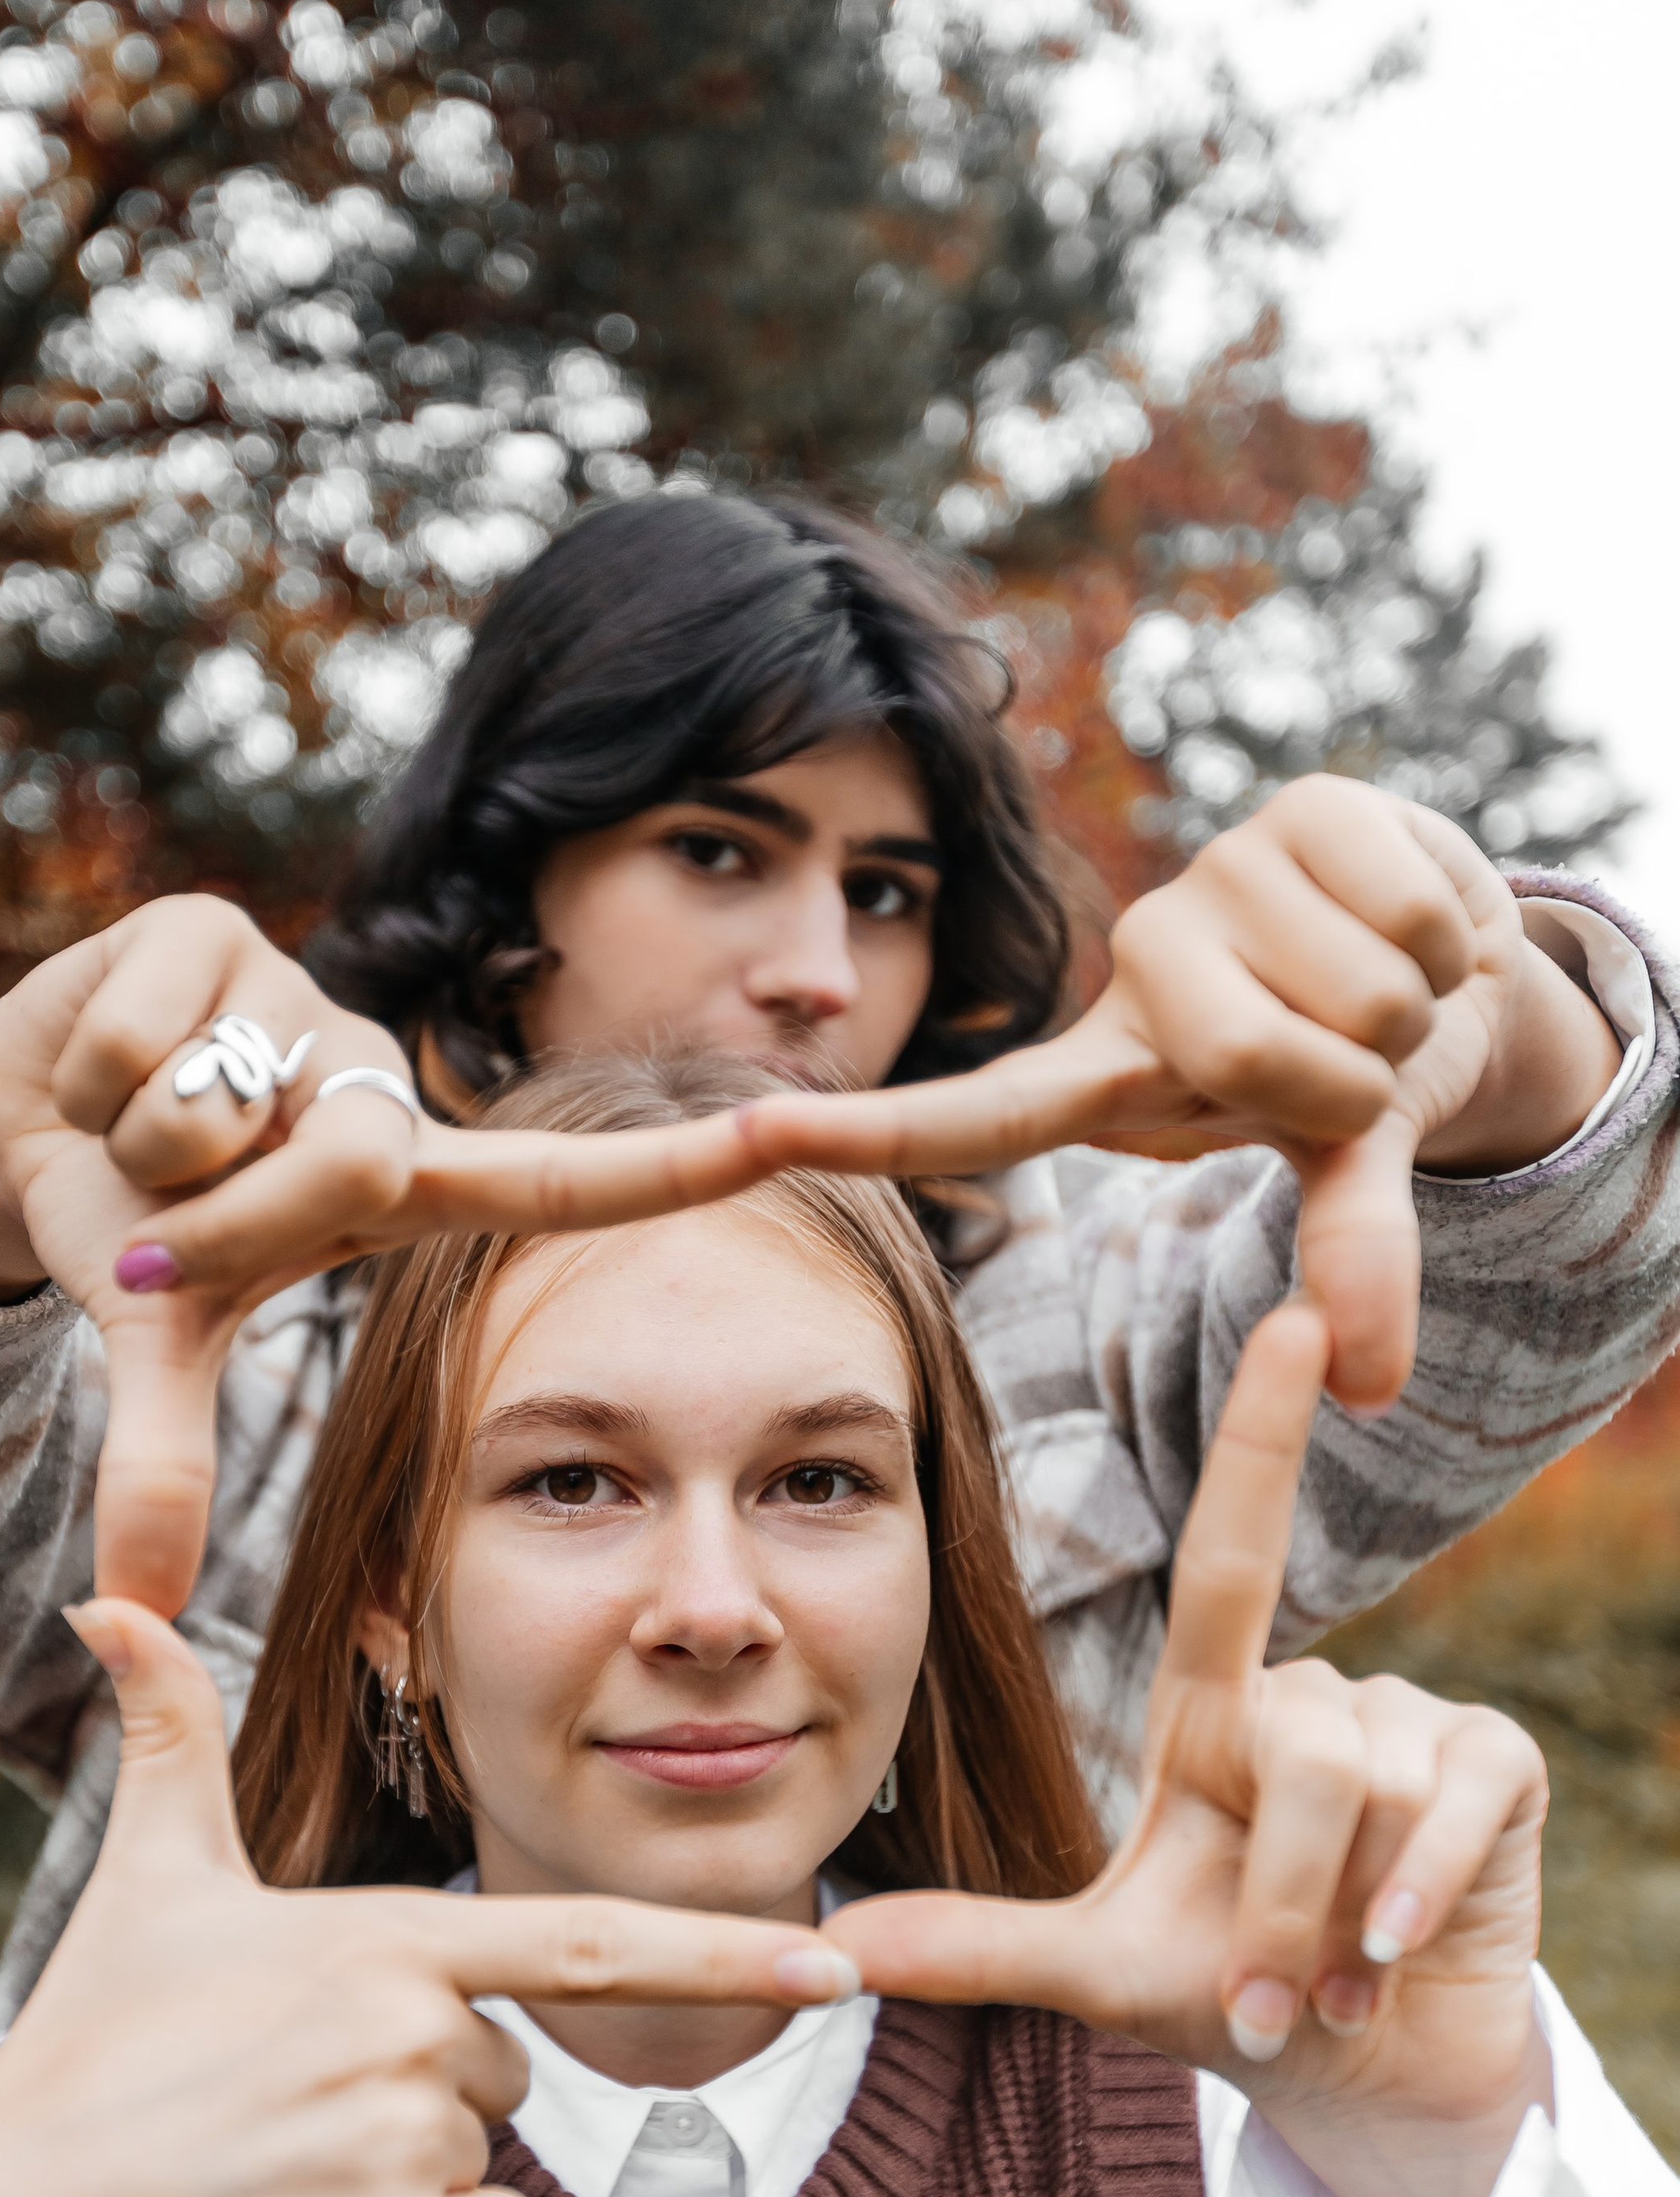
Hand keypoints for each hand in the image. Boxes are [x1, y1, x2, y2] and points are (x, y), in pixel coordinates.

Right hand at [0, 897, 791, 1610]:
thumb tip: (123, 1613)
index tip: (794, 1136)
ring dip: (137, 1144)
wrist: (20, 1122)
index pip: (561, 1181)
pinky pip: (141, 1037)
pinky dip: (87, 1077)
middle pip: (352, 1162)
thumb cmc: (130, 1230)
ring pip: (215, 1103)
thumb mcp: (159, 1340)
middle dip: (221, 1221)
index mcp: (401, 1184)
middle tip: (160, 1231)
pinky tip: (99, 1068)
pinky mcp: (209, 922)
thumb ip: (162, 1463)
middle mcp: (375, 1082)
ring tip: (135, 1135)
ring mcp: (302, 995)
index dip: (675, 1169)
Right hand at [0, 1600, 857, 2196]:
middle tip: (295, 2092)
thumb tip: (112, 1599)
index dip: (726, 1952)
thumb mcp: (148, 1881)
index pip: (590, 1941)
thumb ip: (171, 1738)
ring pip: (492, 2156)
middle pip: (511, 2062)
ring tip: (286, 2159)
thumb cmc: (94, 2046)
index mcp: (384, 1942)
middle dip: (431, 2077)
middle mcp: (416, 2040)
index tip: (838, 1963)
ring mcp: (410, 2156)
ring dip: (414, 2165)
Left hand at [737, 780, 1619, 1408]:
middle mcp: (1137, 967)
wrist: (1455, 954)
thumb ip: (1345, 1264)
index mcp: (1107, 1073)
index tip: (741, 1136)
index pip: (974, 1118)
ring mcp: (1211, 880)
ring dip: (1407, 1014)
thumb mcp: (1341, 1168)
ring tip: (1384, 992)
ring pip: (1356, 997)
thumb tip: (1372, 1390)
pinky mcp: (1299, 806)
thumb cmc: (1356, 1072)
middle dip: (1350, 1081)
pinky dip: (1453, 945)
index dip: (864, 1133)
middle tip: (1353, 1062)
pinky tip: (1414, 927)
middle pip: (1253, 1061)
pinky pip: (1413, 922)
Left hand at [825, 1304, 1550, 2196]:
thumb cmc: (1229, 1995)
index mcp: (1212, 1707)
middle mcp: (1312, 1694)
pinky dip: (1423, 1898)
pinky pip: (1459, 1809)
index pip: (1233, 1546)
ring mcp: (1412, 1723)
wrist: (1362, 2077)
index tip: (1295, 1318)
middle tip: (1262, 2004)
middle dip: (1275, 1910)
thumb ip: (975, 1948)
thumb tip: (834, 1947)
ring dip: (1340, 1924)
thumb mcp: (1095, 1972)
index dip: (1263, 1431)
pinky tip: (1398, 1954)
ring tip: (1331, 1982)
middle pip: (1301, 1758)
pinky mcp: (1498, 1767)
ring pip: (1372, 1797)